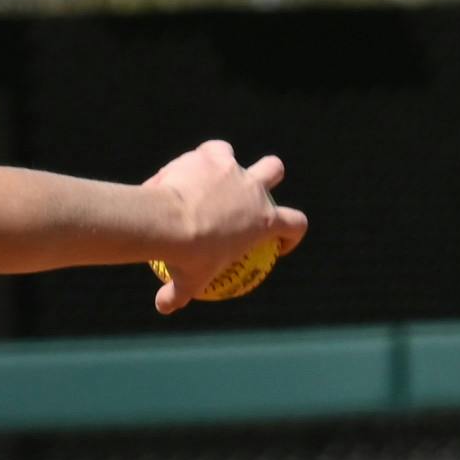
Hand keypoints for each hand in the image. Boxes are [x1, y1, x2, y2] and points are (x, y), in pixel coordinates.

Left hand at [144, 141, 308, 314]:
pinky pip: (204, 152)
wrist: (169, 222)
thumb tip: (164, 306)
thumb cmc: (186, 256)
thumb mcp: (187, 281)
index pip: (295, 224)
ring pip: (233, 154)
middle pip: (274, 170)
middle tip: (247, 190)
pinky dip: (192, 161)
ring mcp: (233, 169)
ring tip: (199, 177)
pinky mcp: (209, 156)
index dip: (292, 233)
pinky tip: (175, 172)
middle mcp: (254, 189)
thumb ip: (178, 294)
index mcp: (263, 221)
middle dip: (268, 175)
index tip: (278, 243)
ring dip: (221, 162)